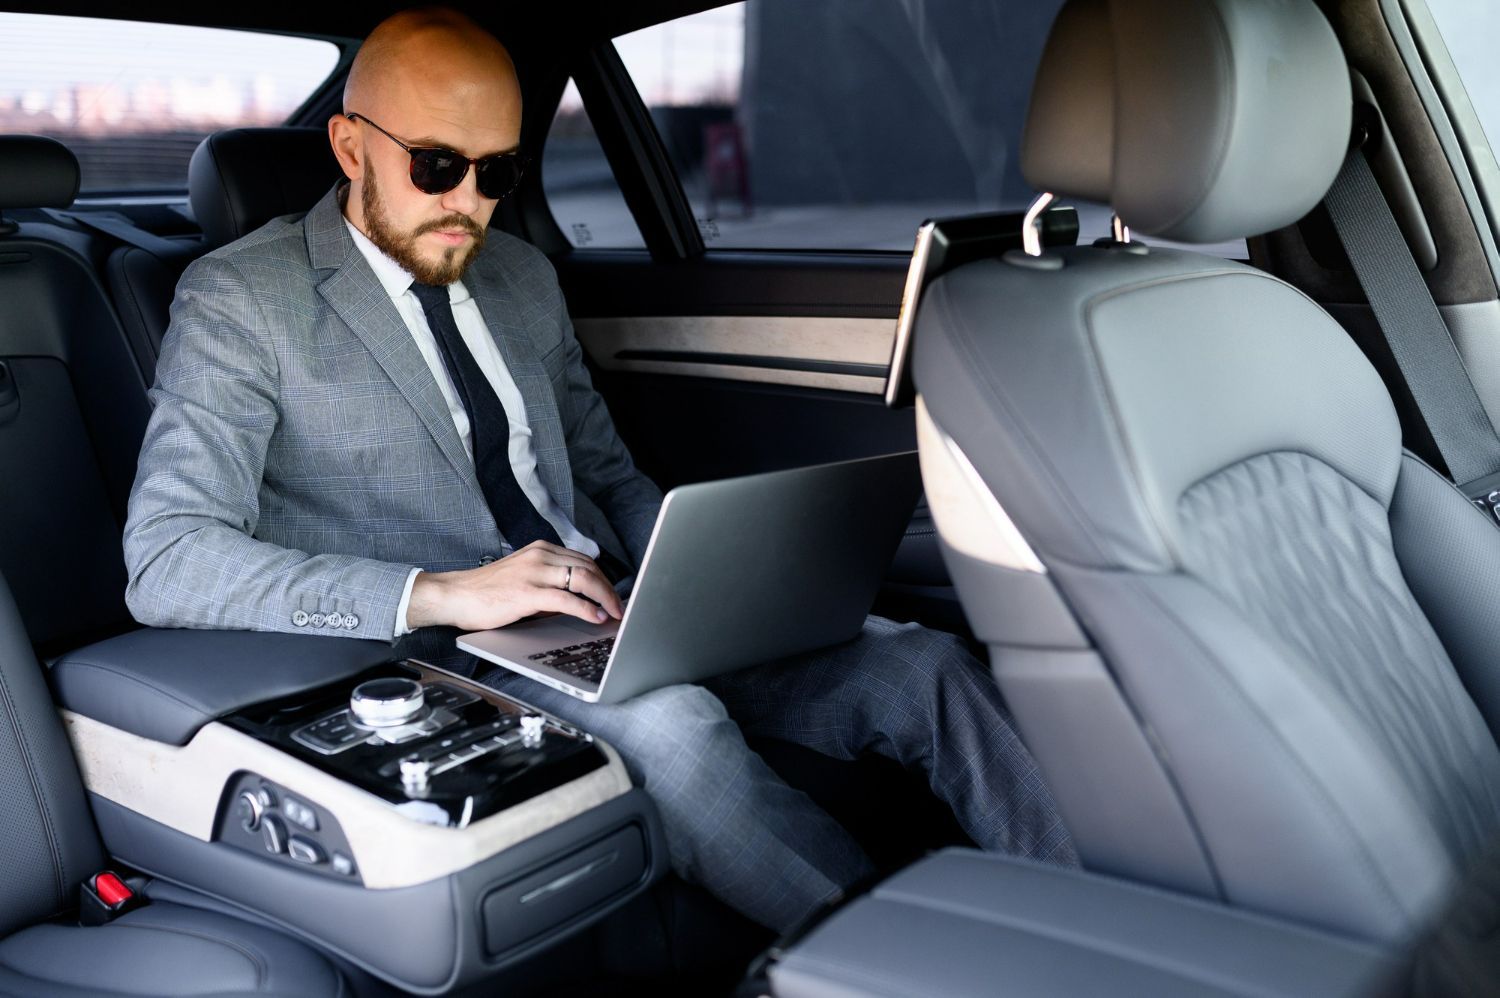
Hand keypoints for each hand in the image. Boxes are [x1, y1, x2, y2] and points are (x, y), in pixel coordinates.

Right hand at [405, 541, 623, 631]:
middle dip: (609, 589)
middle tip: (620, 608)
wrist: (454, 595)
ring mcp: (534, 572)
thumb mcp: (523, 578)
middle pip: (589, 567)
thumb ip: (550, 584)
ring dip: (604, 597)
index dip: (604, 579)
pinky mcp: (527, 592)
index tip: (614, 596)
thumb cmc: (486, 591)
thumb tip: (579, 602)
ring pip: (582, 579)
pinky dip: (586, 608)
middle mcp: (540, 555)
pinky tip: (596, 617)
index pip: (584, 560)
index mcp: (541, 550)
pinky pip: (566, 598)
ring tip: (614, 613)